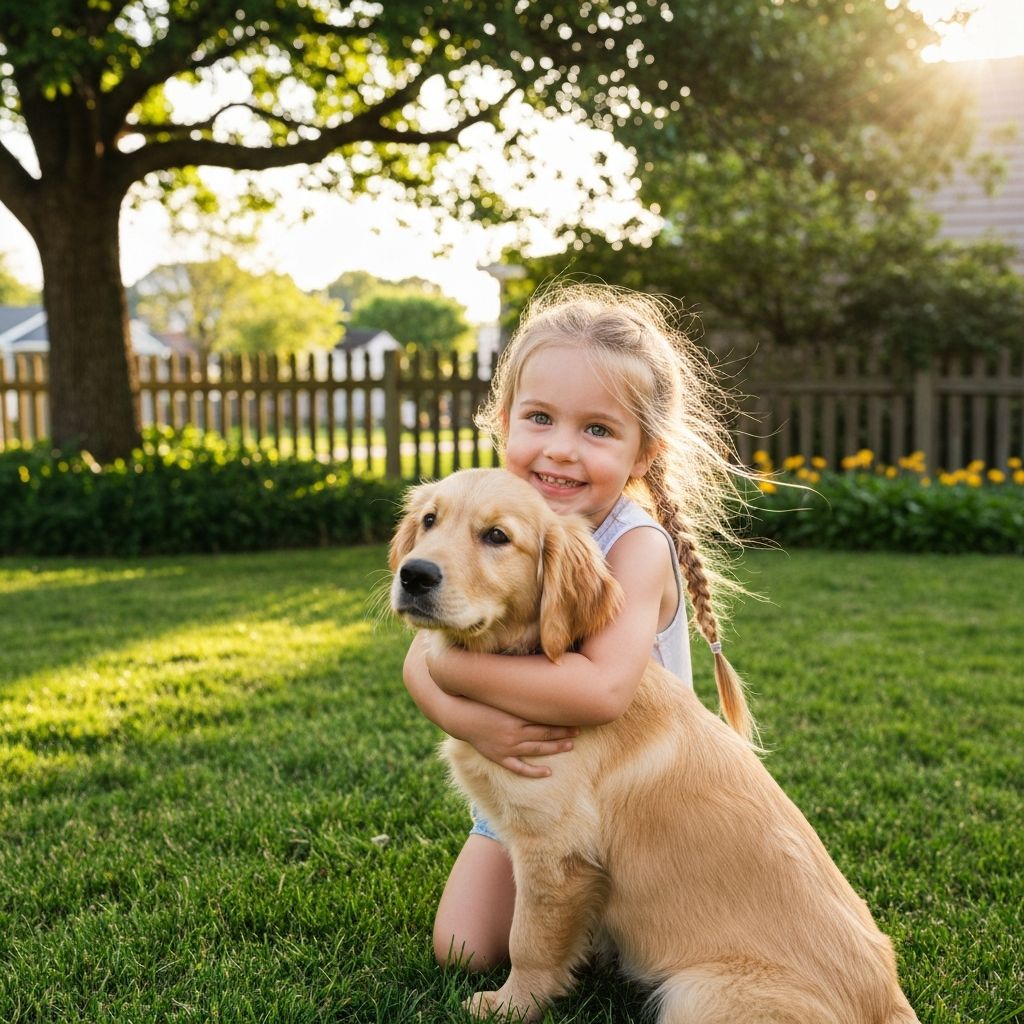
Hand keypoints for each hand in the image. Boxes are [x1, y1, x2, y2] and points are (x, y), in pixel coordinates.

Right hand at [452, 699, 578, 778]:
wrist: (459, 716)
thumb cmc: (480, 702)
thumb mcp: (500, 695)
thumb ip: (517, 692)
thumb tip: (535, 683)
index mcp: (515, 717)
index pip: (544, 719)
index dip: (561, 719)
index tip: (576, 717)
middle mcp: (514, 733)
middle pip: (544, 734)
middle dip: (563, 732)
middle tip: (578, 731)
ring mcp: (507, 747)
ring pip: (537, 749)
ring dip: (555, 748)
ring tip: (570, 746)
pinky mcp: (499, 757)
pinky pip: (519, 767)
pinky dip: (534, 771)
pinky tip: (548, 772)